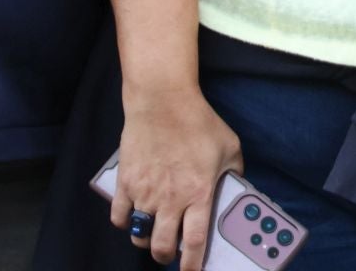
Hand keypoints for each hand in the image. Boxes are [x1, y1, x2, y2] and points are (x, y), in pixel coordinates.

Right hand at [111, 85, 244, 268]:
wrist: (163, 101)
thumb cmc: (199, 122)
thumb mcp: (229, 147)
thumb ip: (234, 172)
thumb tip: (236, 188)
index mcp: (198, 194)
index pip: (193, 243)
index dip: (191, 265)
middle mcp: (170, 199)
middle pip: (161, 247)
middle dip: (165, 256)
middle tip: (169, 252)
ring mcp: (145, 192)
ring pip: (138, 235)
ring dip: (145, 240)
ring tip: (152, 233)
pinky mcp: (126, 182)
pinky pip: (119, 216)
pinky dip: (125, 222)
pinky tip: (133, 216)